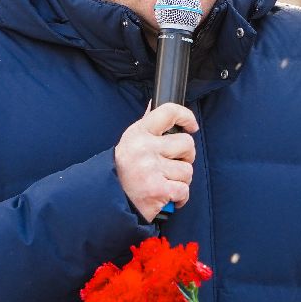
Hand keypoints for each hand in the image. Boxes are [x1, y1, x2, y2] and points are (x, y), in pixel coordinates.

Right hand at [114, 102, 196, 222]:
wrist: (109, 199)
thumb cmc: (125, 169)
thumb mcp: (131, 141)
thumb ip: (148, 124)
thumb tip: (155, 102)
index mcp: (139, 132)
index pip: (168, 112)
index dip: (186, 116)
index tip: (191, 126)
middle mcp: (144, 148)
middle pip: (187, 143)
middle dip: (186, 156)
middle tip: (174, 164)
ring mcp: (151, 169)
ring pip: (187, 170)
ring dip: (181, 180)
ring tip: (165, 182)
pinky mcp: (158, 190)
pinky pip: (184, 190)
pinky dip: (180, 197)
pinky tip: (167, 196)